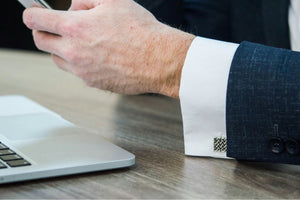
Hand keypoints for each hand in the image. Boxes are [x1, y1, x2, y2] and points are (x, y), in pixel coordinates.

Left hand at [23, 0, 194, 97]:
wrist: (159, 60)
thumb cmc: (140, 30)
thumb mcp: (112, 1)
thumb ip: (84, 0)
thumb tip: (72, 6)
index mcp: (74, 28)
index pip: (35, 20)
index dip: (31, 14)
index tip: (34, 14)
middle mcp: (73, 52)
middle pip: (41, 42)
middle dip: (43, 32)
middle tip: (56, 28)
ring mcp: (82, 71)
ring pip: (57, 60)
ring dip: (61, 49)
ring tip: (82, 42)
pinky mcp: (93, 83)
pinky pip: (77, 72)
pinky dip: (80, 63)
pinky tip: (98, 56)